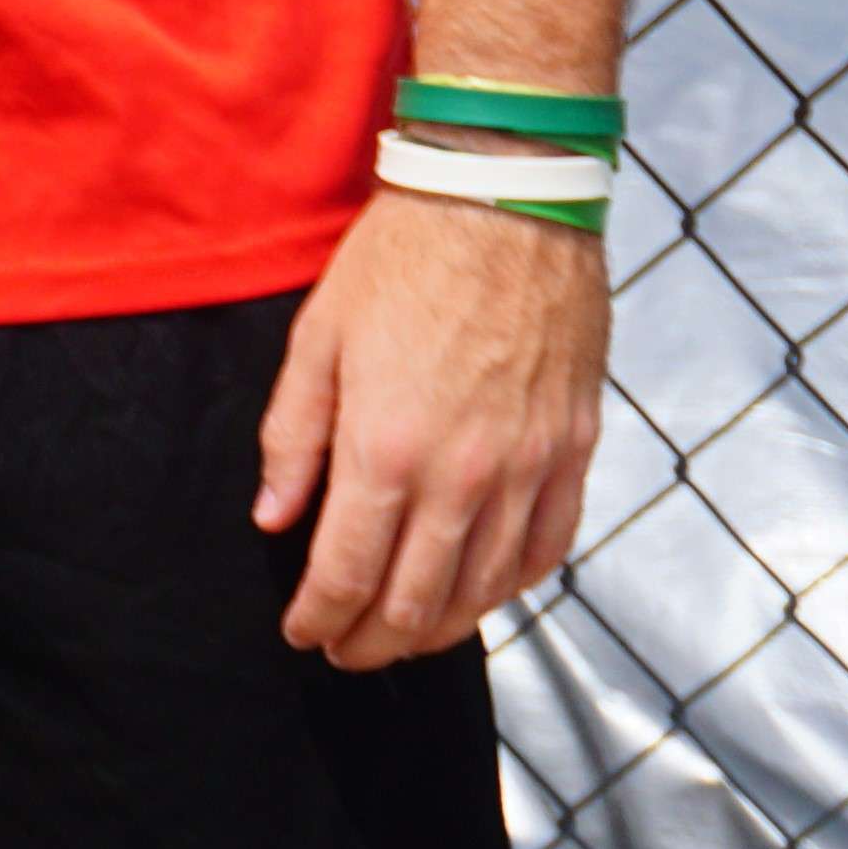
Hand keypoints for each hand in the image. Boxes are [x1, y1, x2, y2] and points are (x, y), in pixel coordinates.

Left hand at [256, 188, 607, 669]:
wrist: (504, 199)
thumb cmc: (401, 257)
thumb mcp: (318, 336)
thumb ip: (293, 435)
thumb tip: (273, 515)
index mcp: (386, 447)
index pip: (346, 573)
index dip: (319, 618)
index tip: (301, 633)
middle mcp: (462, 476)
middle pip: (414, 601)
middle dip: (371, 641)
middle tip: (344, 649)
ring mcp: (528, 469)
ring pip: (485, 591)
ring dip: (438, 628)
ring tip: (402, 634)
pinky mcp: (574, 452)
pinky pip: (547, 550)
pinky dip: (509, 587)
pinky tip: (483, 592)